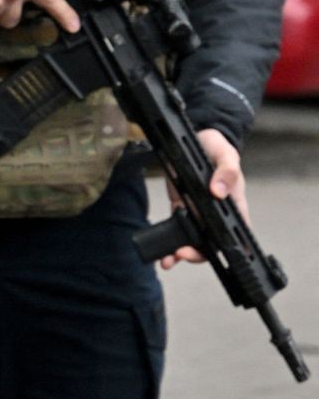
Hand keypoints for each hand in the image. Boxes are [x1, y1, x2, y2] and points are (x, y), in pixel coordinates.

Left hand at [159, 128, 246, 268]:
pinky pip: (177, 228)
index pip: (237, 234)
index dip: (230, 248)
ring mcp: (198, 212)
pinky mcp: (182, 207)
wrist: (196, 139)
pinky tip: (160, 250)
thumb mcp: (226, 154)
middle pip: (212, 243)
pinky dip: (168, 240)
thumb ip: (227, 171)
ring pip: (193, 240)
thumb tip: (219, 192)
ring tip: (168, 260)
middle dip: (197, 253)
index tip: (215, 253)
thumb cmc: (217, 148)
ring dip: (180, 252)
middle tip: (182, 252)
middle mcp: (217, 213)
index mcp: (234, 204)